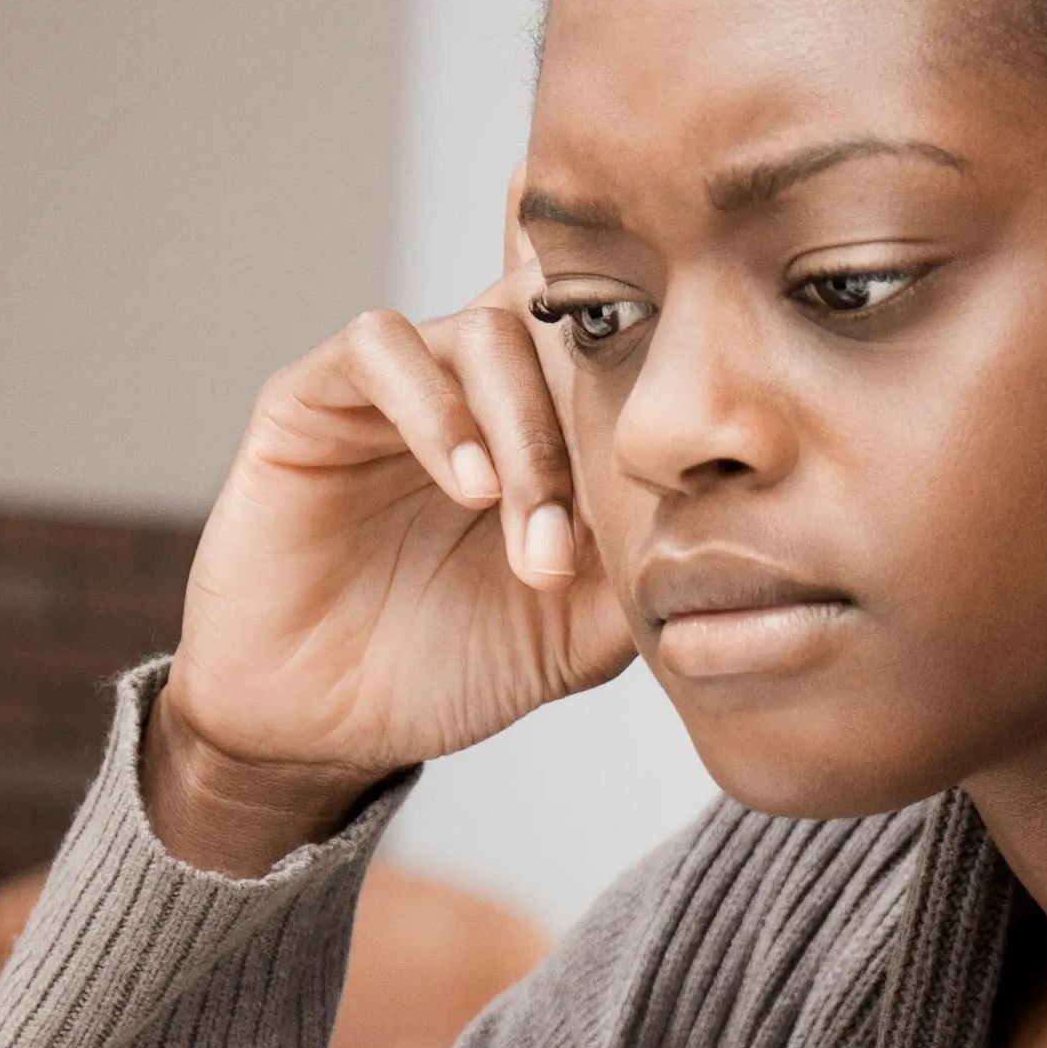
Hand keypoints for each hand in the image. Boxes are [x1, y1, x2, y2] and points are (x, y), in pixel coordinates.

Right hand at [148, 208, 629, 873]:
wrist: (325, 725)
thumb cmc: (451, 666)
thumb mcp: (580, 631)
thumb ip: (645, 565)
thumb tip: (730, 522)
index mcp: (548, 426)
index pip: (612, 342)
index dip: (657, 361)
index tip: (691, 432)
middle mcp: (478, 388)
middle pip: (560, 322)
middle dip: (590, 418)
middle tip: (585, 535)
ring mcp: (401, 386)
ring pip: (485, 332)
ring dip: (524, 436)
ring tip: (530, 537)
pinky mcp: (316, 396)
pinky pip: (381, 346)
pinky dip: (437, 407)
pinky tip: (469, 487)